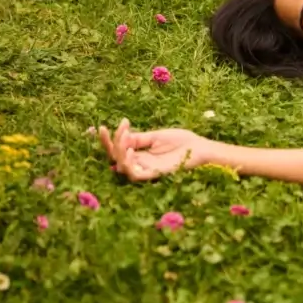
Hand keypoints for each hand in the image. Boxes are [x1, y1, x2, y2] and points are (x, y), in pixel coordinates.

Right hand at [97, 119, 212, 181]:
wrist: (200, 148)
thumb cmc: (181, 141)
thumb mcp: (156, 136)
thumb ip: (139, 138)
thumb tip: (121, 137)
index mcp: (139, 153)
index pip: (117, 149)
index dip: (107, 140)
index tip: (103, 127)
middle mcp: (140, 163)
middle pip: (116, 158)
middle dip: (111, 143)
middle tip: (116, 128)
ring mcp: (147, 170)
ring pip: (122, 167)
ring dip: (118, 153)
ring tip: (124, 141)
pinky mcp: (155, 175)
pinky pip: (135, 174)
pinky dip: (129, 164)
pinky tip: (130, 151)